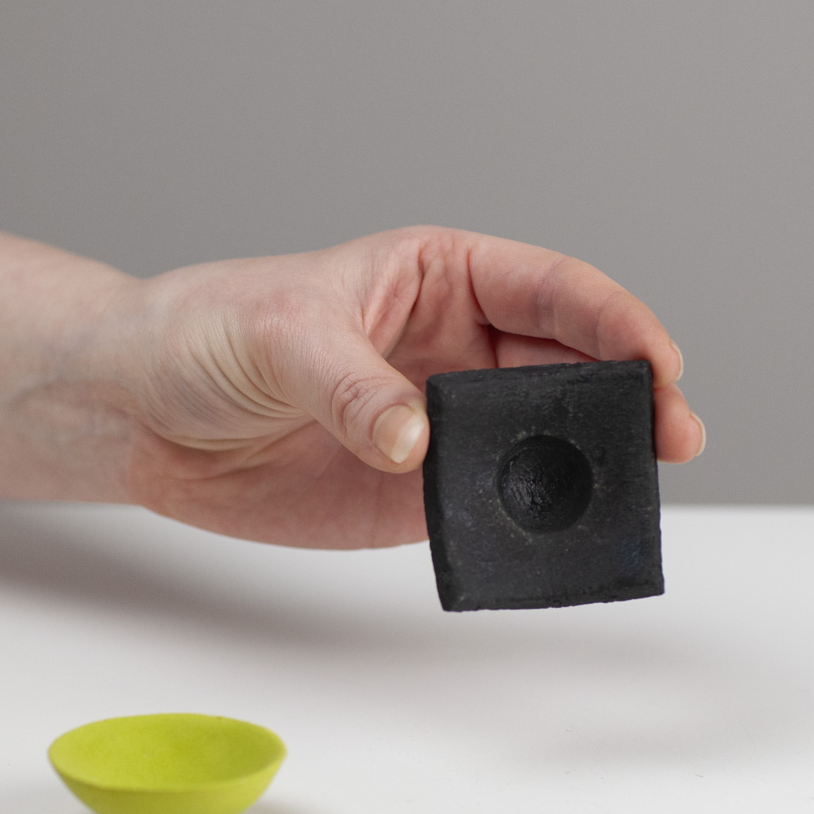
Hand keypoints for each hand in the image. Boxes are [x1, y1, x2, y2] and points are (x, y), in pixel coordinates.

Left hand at [118, 226, 702, 547]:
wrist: (144, 415)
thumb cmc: (204, 334)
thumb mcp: (280, 334)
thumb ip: (353, 385)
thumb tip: (417, 441)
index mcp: (438, 279)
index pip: (550, 290)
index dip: (615, 321)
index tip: (658, 361)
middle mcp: (454, 350)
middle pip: (567, 368)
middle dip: (627, 398)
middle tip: (670, 437)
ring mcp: (440, 426)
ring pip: (539, 441)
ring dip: (586, 465)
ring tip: (627, 493)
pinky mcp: (414, 493)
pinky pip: (485, 504)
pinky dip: (523, 521)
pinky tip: (551, 534)